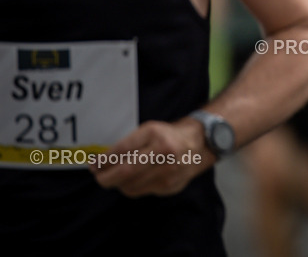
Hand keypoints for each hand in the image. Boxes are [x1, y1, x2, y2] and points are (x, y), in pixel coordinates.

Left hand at [90, 118, 213, 196]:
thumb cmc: (168, 136)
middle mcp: (163, 152)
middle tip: (98, 177)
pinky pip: (142, 191)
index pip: (122, 150)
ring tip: (115, 178)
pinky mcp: (170, 186)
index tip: (93, 164)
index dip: (104, 160)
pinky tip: (133, 180)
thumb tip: (101, 162)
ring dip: (118, 184)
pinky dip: (132, 187)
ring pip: (131, 185)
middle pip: (125, 171)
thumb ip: (127, 145)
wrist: (199, 144)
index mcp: (155, 134)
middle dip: (106, 177)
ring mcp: (168, 171)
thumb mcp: (148, 131)